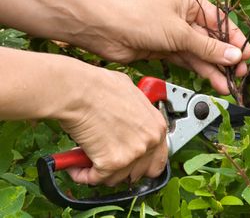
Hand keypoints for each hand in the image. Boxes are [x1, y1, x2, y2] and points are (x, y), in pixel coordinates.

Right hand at [60, 66, 166, 185]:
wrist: (79, 91)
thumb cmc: (100, 87)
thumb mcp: (130, 94)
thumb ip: (137, 113)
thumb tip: (131, 119)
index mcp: (157, 126)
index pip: (158, 159)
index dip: (141, 162)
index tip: (129, 161)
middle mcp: (149, 142)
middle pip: (139, 171)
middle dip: (122, 169)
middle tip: (108, 160)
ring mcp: (132, 154)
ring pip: (117, 178)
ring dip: (102, 172)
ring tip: (88, 159)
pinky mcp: (112, 163)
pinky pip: (96, 179)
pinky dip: (83, 175)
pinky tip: (75, 165)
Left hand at [86, 0, 249, 93]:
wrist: (108, 33)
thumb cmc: (139, 20)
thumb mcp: (180, 33)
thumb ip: (207, 47)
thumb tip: (234, 56)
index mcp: (189, 1)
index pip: (219, 21)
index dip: (234, 39)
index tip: (246, 54)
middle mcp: (183, 17)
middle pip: (210, 39)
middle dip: (225, 57)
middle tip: (239, 73)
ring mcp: (175, 34)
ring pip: (200, 53)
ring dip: (214, 68)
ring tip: (228, 84)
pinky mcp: (166, 49)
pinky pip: (188, 60)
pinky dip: (200, 70)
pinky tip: (213, 80)